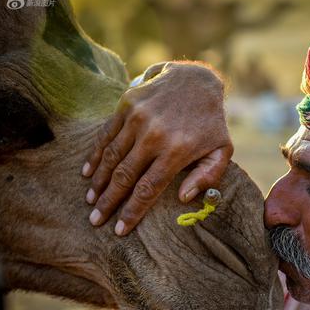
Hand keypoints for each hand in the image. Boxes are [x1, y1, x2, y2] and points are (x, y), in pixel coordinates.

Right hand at [82, 61, 232, 235]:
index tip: (120, 230)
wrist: (198, 80)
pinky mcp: (127, 105)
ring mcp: (138, 118)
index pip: (148, 188)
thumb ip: (207, 176)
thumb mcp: (222, 150)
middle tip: (96, 221)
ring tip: (90, 200)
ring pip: (111, 157)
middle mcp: (154, 135)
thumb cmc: (211, 123)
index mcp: (177, 151)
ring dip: (98, 182)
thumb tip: (183, 198)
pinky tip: (88, 172)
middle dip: (108, 203)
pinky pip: (107, 135)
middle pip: (124, 177)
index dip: (132, 211)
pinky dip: (95, 155)